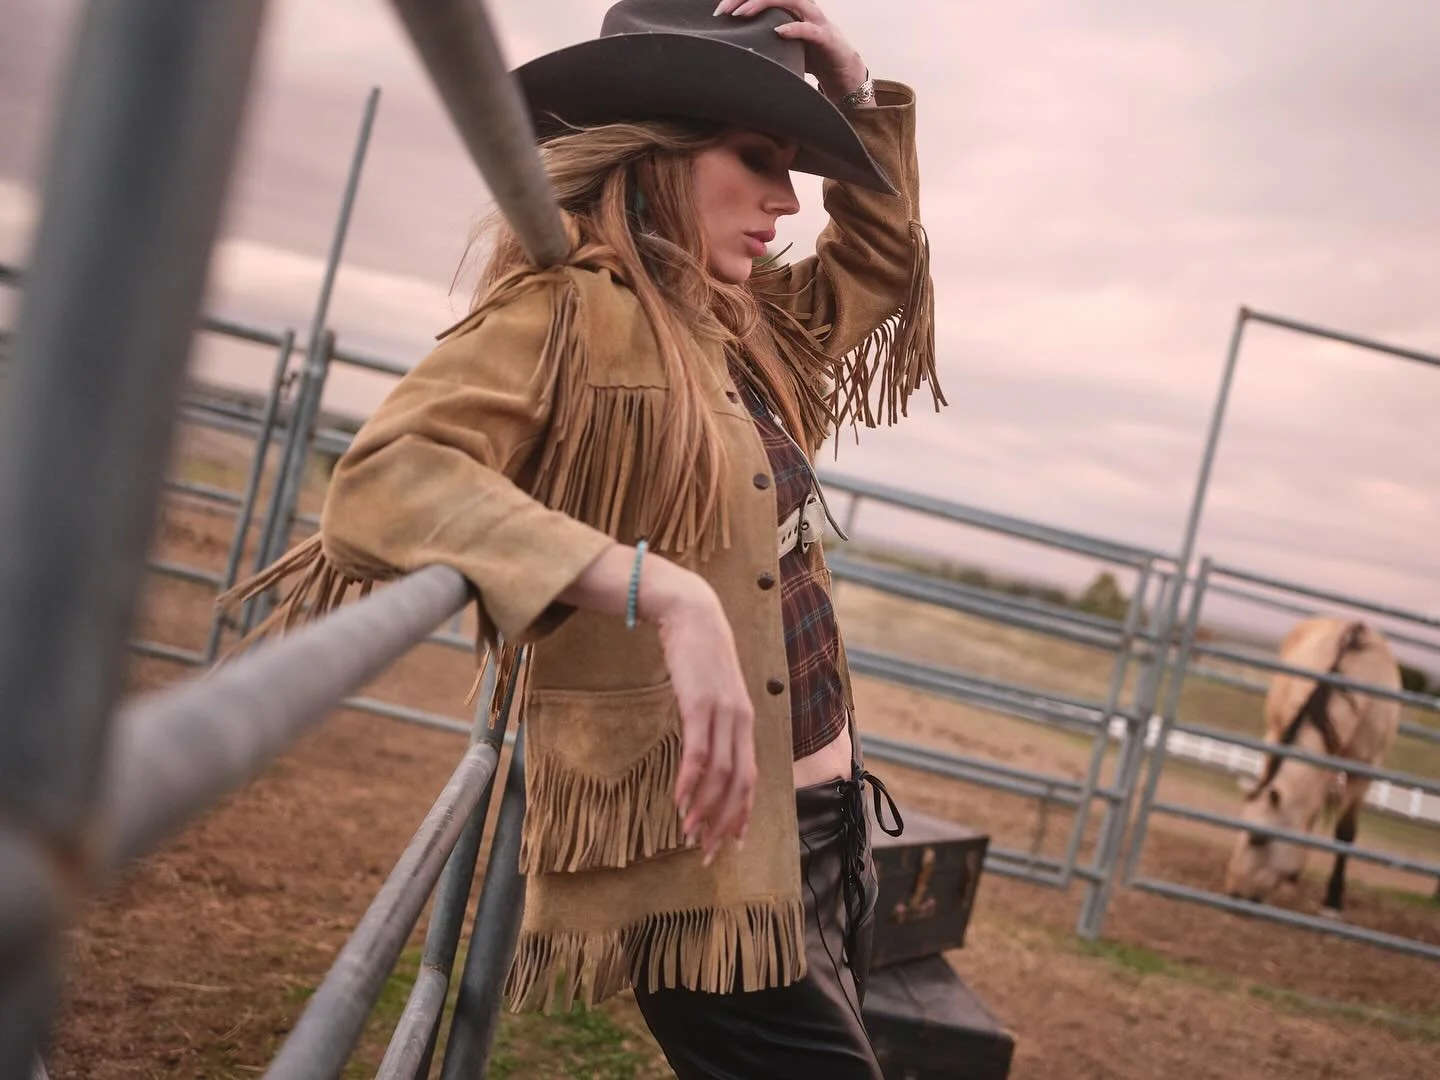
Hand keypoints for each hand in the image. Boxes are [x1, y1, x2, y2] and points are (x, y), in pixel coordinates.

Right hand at [644, 565, 757, 864]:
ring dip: (705, 808)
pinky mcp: (699, 704)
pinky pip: (698, 752)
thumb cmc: (699, 654)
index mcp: (747, 720)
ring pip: (720, 774)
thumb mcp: (714, 692)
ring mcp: (723, 712)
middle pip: (739, 783)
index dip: (743, 813)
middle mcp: (741, 720)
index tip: (732, 842)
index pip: (751, 777)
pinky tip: (680, 801)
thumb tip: (705, 754)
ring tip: (690, 833)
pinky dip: (690, 781)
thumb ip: (715, 722)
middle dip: (725, 822)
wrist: (691, 613)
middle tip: (709, 850)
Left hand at [714, 0, 869, 104]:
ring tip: (742, 14)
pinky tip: (777, 32)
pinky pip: (809, 29)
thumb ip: (763, 39)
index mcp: (790, 7)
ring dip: (763, 4)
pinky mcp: (826, 37)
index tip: (719, 10)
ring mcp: (815, 20)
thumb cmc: (808, 55)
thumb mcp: (781, 45)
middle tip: (724, 11)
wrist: (840, 71)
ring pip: (790, 1)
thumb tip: (733, 46)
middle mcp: (802, 7)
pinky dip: (793, 29)